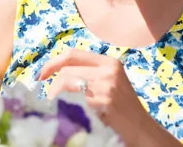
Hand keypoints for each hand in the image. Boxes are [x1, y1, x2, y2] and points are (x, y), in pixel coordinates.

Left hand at [39, 49, 163, 145]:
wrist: (141, 128)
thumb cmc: (122, 108)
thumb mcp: (110, 83)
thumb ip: (90, 74)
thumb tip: (56, 74)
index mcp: (109, 62)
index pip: (73, 54)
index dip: (53, 62)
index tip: (41, 75)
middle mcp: (109, 70)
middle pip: (67, 69)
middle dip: (51, 82)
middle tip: (45, 95)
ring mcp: (107, 86)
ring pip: (67, 83)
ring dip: (55, 95)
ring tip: (54, 104)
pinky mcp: (104, 102)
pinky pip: (75, 100)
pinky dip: (66, 105)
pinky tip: (68, 112)